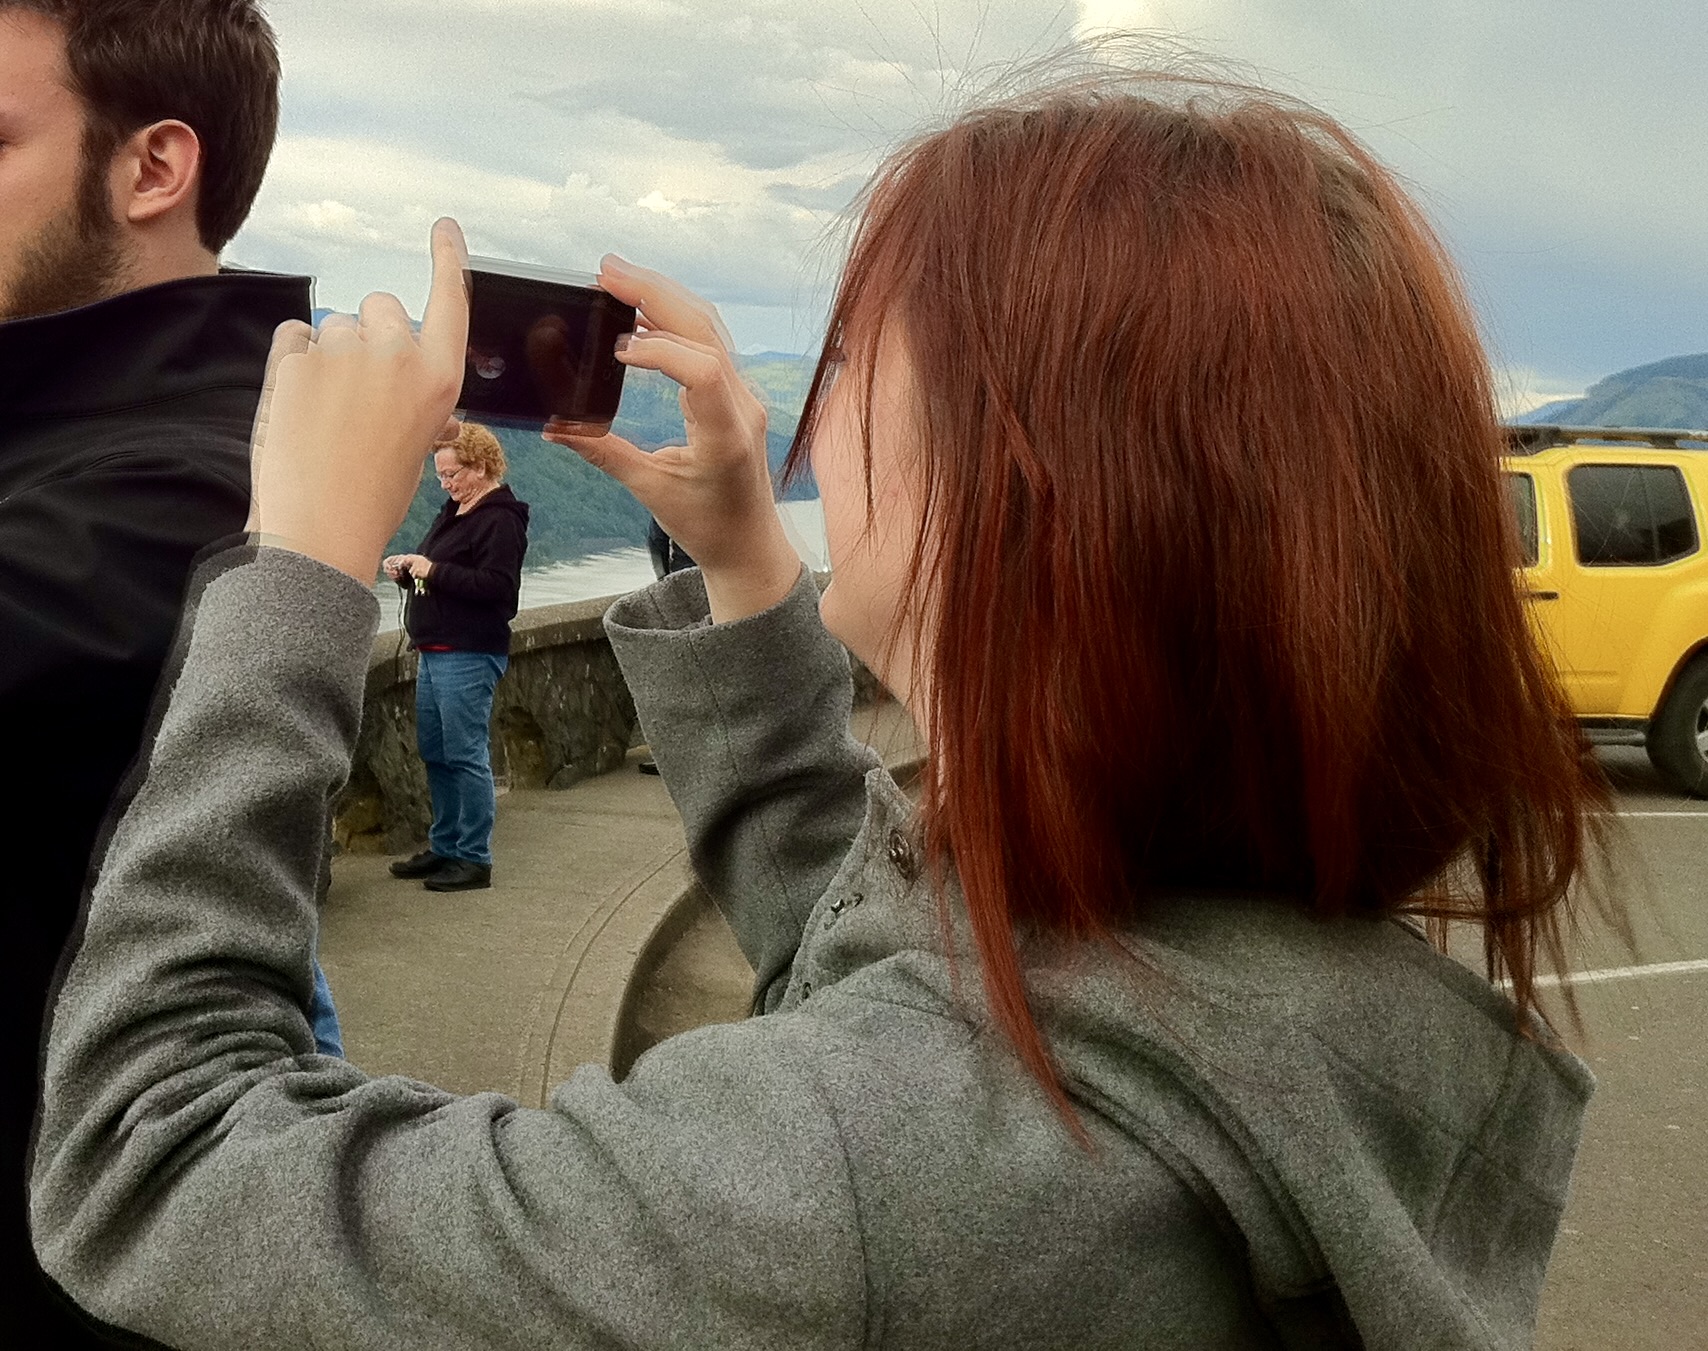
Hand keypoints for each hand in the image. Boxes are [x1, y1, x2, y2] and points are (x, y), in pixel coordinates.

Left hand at [248, 219, 469, 580]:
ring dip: (329, 355)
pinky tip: (300, 404)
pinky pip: (294, 336)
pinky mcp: (296, 359)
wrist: (320, 529)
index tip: (443, 229)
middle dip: (369, 332)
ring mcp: (345, 353)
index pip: (450, 299)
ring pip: (335, 325)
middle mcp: (399, 355)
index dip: (448, 259)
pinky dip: (295, 360)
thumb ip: (410, 392)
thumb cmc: (371, 495)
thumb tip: (391, 372)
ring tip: (325, 413)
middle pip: (382, 307)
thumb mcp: (414, 441)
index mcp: (439, 378)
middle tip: (357, 388)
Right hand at [543, 256, 800, 622]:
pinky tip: (640, 309)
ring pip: (709, 329)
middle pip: (705, 330)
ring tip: (616, 276)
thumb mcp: (651, 491)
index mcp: (726, 435)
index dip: (659, 349)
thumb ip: (603, 452)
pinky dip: (674, 320)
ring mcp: (745, 396)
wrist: (751, 545)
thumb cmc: (707, 526)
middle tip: (606, 271)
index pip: (702, 370)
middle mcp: (743, 407)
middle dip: (655, 294)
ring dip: (663, 297)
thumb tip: (553, 426)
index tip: (617, 350)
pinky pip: (709, 343)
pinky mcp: (737, 393)